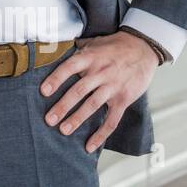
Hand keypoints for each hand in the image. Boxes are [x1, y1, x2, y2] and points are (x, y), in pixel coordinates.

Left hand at [38, 32, 157, 152]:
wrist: (142, 48)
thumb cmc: (114, 46)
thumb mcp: (93, 42)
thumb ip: (76, 49)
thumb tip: (53, 49)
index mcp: (90, 57)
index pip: (69, 67)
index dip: (56, 79)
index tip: (43, 91)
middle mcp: (100, 72)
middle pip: (79, 91)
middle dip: (63, 106)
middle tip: (49, 120)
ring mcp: (113, 87)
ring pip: (93, 105)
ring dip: (77, 119)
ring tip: (63, 130)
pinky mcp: (124, 99)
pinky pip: (112, 120)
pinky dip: (101, 134)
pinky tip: (90, 145)